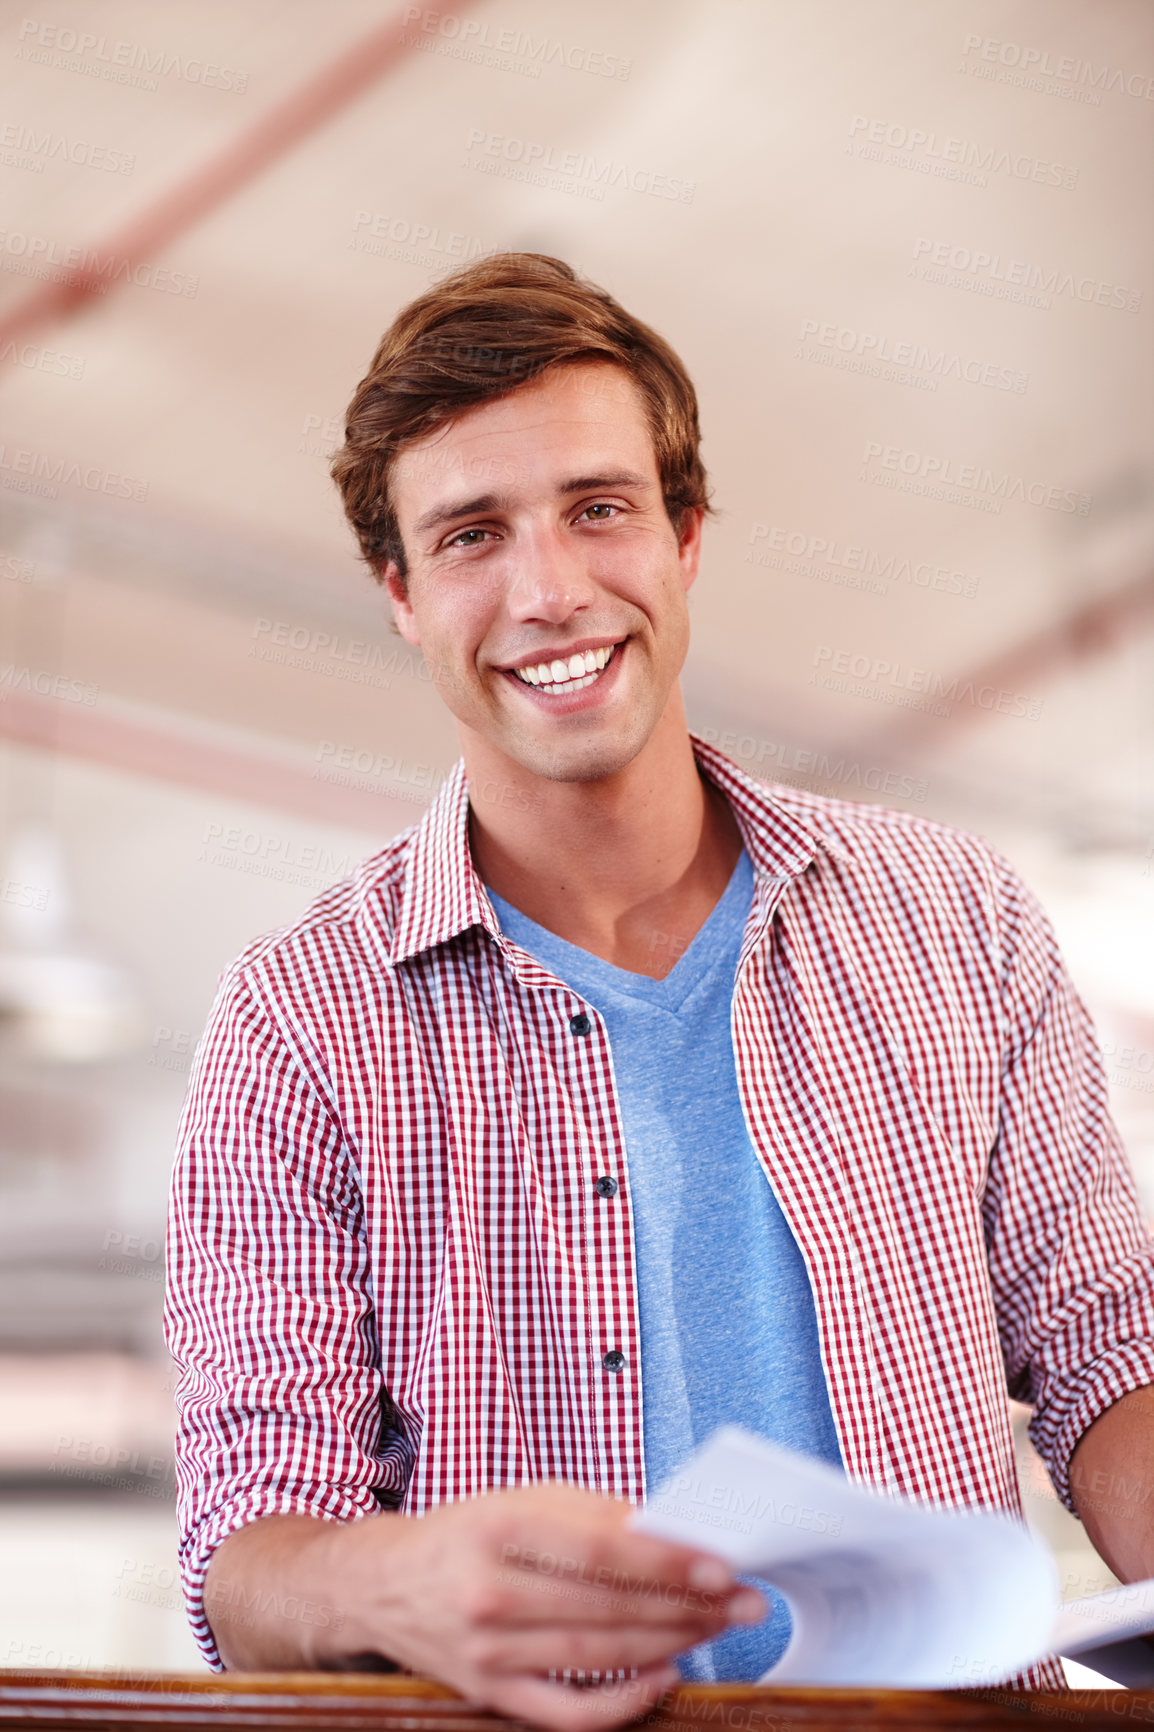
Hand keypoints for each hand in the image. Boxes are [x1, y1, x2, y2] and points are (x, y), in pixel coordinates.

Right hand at [315, 1481, 765, 1729]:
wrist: (382, 1585)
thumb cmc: (465, 1534)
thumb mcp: (521, 1499)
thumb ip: (592, 1514)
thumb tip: (668, 1531)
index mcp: (498, 1526)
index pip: (600, 1549)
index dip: (667, 1560)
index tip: (720, 1564)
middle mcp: (489, 1590)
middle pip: (607, 1605)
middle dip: (685, 1603)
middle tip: (740, 1600)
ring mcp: (486, 1651)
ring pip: (598, 1654)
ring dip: (669, 1642)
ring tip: (714, 1628)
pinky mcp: (488, 1695)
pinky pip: (569, 1710)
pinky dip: (624, 1699)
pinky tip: (664, 1675)